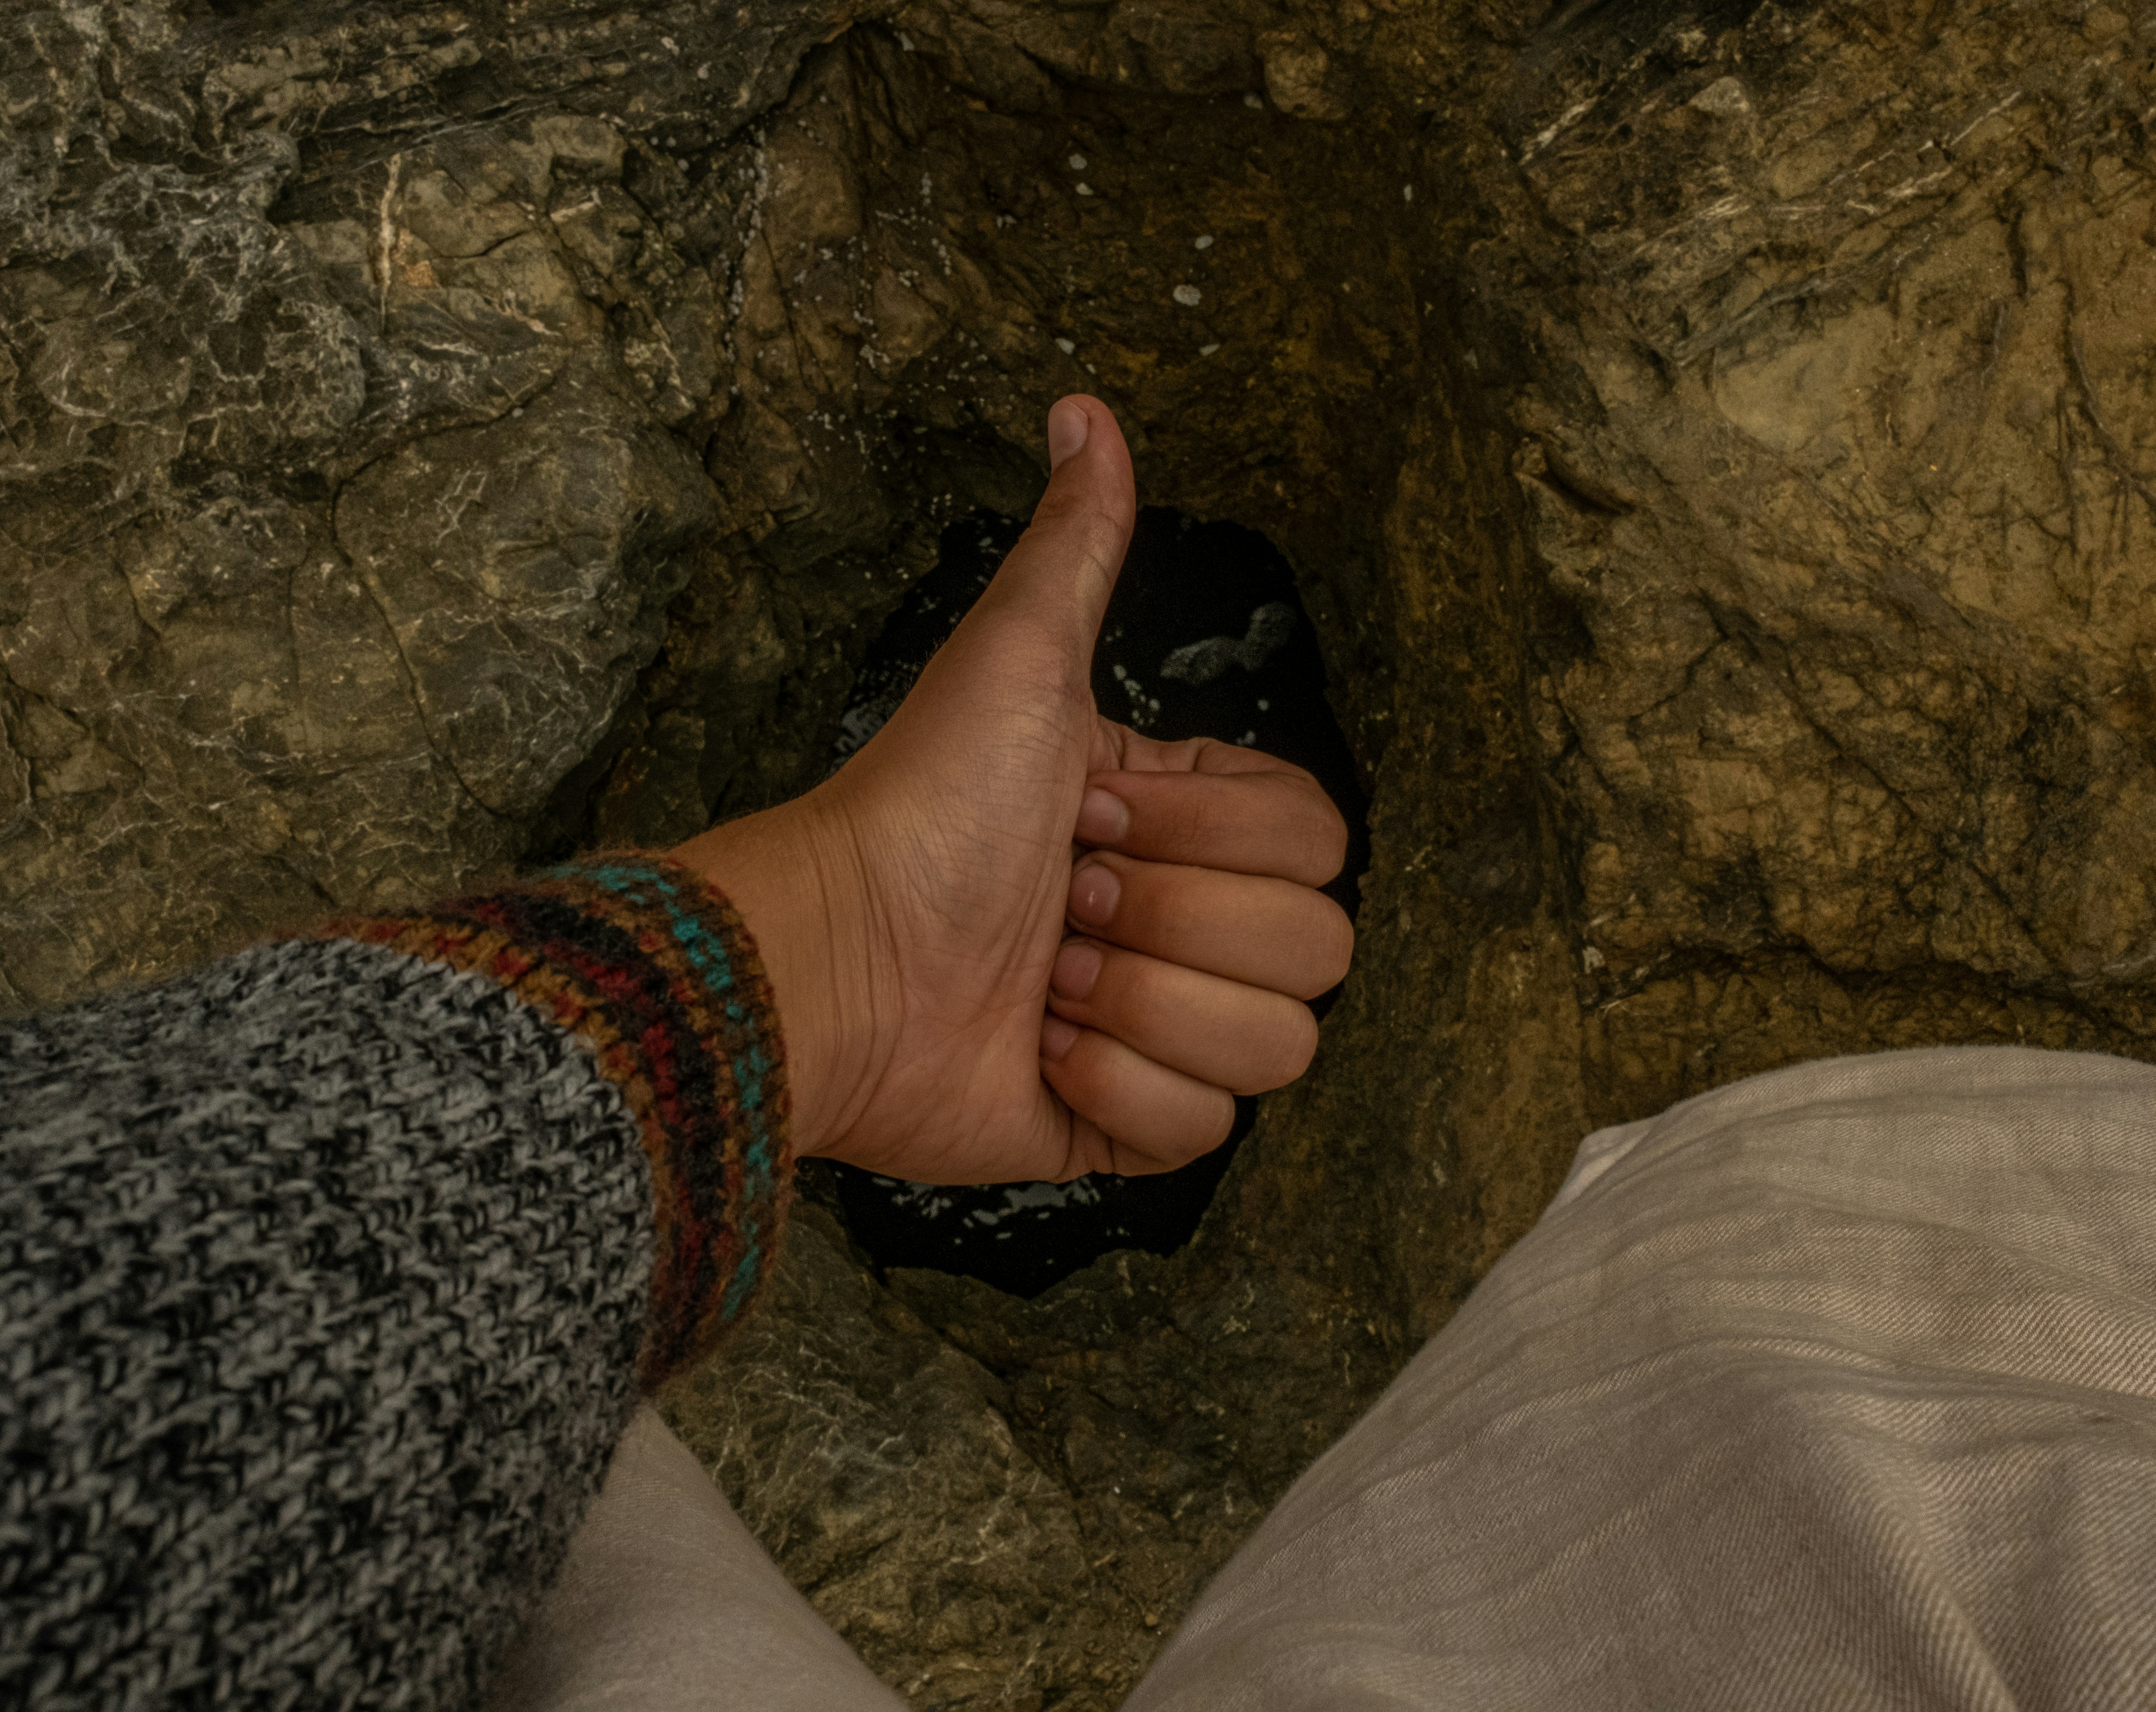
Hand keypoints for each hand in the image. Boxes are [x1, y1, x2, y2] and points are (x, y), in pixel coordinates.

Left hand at [674, 397, 1351, 1183]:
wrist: (837, 958)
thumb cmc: (919, 808)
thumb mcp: (1013, 659)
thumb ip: (1075, 543)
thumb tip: (1084, 409)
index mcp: (1188, 826)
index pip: (1318, 840)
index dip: (1211, 830)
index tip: (1093, 811)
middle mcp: (1188, 927)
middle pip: (1314, 948)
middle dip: (1173, 918)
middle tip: (1062, 897)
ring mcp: (1161, 1034)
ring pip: (1275, 1049)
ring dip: (1145, 1007)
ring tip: (1046, 976)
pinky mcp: (1123, 1129)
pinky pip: (1202, 1133)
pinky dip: (1115, 1092)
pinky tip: (1036, 1051)